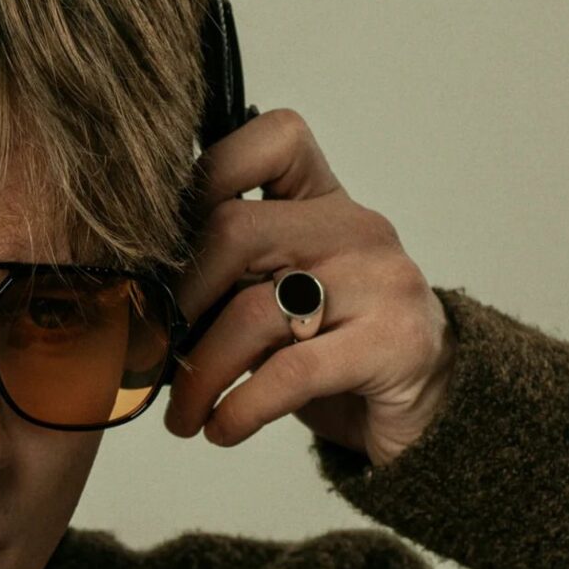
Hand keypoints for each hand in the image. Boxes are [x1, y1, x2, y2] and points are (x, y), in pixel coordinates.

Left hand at [161, 109, 454, 468]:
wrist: (432, 409)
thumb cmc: (336, 348)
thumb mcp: (279, 295)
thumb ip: (227, 275)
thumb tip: (136, 297)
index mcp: (324, 201)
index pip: (271, 139)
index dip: (204, 178)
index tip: (165, 249)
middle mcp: (356, 228)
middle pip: (235, 230)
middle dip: (178, 301)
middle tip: (156, 352)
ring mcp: (381, 282)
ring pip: (254, 310)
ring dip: (199, 374)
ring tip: (183, 414)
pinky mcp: (395, 345)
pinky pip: (291, 371)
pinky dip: (240, 408)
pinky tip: (222, 428)